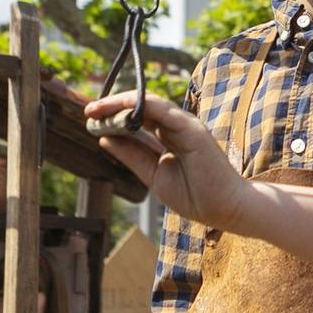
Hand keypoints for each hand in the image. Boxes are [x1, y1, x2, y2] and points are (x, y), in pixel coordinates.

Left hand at [86, 93, 253, 231]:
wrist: (225, 209)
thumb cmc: (195, 196)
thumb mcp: (153, 175)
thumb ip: (132, 155)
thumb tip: (104, 138)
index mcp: (169, 138)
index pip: (138, 120)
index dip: (114, 116)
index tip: (90, 119)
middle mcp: (177, 127)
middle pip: (140, 108)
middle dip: (112, 106)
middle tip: (88, 109)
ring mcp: (186, 125)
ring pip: (149, 104)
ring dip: (121, 103)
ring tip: (97, 108)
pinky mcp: (193, 128)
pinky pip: (164, 110)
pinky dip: (141, 105)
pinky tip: (121, 107)